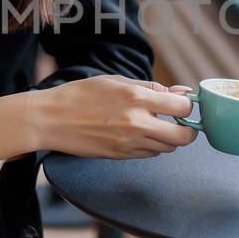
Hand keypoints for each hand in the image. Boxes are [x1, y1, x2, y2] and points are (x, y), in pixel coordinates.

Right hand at [38, 75, 198, 158]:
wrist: (51, 119)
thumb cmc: (80, 95)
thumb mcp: (116, 81)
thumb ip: (150, 87)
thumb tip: (179, 92)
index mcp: (137, 98)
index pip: (183, 107)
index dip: (187, 106)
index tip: (182, 105)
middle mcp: (137, 123)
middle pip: (183, 137)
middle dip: (187, 130)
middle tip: (180, 123)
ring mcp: (129, 143)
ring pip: (167, 148)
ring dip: (167, 138)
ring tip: (153, 126)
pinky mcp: (120, 156)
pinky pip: (148, 155)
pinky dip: (150, 146)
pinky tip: (137, 135)